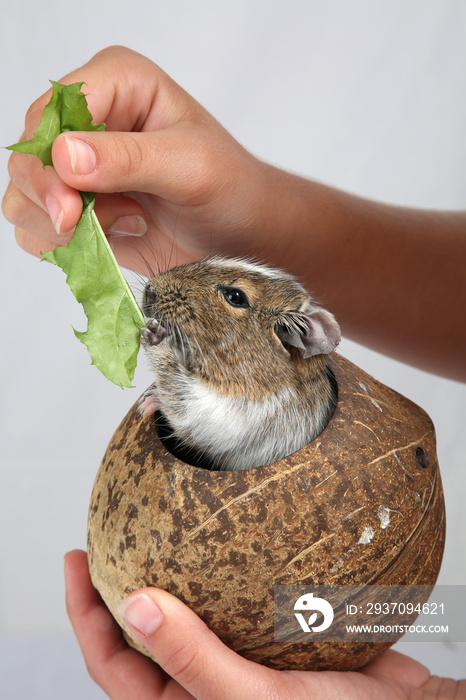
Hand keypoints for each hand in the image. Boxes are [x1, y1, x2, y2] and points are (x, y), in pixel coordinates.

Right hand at [3, 46, 282, 272]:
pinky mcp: (75, 207)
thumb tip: (64, 156)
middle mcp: (87, 119)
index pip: (53, 111)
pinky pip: (36, 230)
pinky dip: (65, 245)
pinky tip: (114, 237)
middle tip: (91, 224)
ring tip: (127, 223)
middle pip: (27, 156)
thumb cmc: (229, 186)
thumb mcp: (189, 167)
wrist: (239, 230)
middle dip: (54, 199)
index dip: (50, 159)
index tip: (71, 206)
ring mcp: (76, 166)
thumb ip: (129, 159)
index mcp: (115, 83)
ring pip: (23, 196)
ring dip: (65, 226)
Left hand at [64, 550, 462, 698]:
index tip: (76, 561)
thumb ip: (193, 659)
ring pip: (185, 612)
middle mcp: (204, 683)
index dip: (85, 615)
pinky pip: (228, 597)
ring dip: (165, 575)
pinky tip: (218, 534)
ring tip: (150, 530)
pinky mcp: (267, 634)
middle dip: (116, 588)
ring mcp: (235, 657)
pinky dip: (215, 567)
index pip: (113, 666)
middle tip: (103, 538)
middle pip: (144, 633)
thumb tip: (135, 607)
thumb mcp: (255, 699)